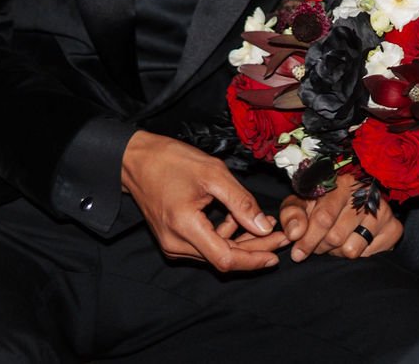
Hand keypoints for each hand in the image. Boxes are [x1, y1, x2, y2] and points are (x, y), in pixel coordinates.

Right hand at [121, 130, 288, 270]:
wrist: (137, 160)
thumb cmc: (172, 161)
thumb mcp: (213, 173)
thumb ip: (240, 202)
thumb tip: (263, 227)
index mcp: (184, 227)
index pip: (225, 259)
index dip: (253, 260)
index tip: (276, 254)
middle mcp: (175, 244)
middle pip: (222, 258)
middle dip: (254, 248)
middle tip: (281, 236)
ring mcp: (172, 243)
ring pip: (214, 252)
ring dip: (241, 241)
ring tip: (265, 222)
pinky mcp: (172, 238)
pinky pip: (204, 244)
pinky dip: (224, 234)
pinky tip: (239, 219)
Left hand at [279, 174, 402, 260]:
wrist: (357, 206)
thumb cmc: (323, 204)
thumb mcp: (303, 204)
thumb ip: (292, 215)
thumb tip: (293, 234)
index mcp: (341, 182)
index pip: (323, 218)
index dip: (307, 239)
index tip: (297, 254)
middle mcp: (365, 192)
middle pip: (335, 236)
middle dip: (320, 247)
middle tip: (318, 245)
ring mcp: (383, 210)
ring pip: (350, 249)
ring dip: (337, 252)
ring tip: (336, 240)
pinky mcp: (394, 228)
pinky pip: (367, 255)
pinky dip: (357, 254)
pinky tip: (354, 241)